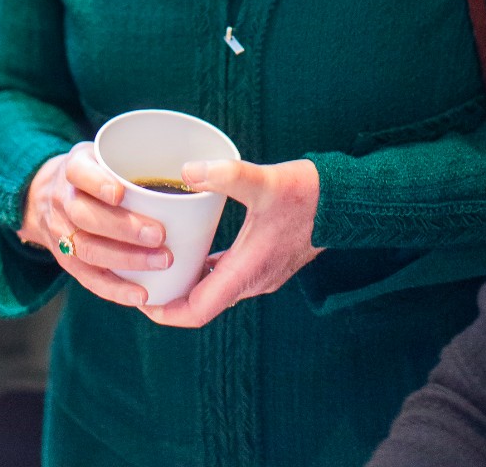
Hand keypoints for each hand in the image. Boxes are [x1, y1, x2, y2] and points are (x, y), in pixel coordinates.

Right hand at [19, 143, 172, 307]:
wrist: (45, 197)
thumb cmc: (92, 175)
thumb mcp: (102, 155)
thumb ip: (129, 162)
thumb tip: (189, 172)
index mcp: (73, 168)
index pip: (78, 173)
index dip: (97, 183)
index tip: (121, 193)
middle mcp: (63, 201)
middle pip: (85, 216)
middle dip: (124, 228)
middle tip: (160, 234)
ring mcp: (61, 234)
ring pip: (89, 250)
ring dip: (127, 259)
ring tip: (162, 261)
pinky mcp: (67, 261)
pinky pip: (89, 279)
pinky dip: (116, 289)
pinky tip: (142, 294)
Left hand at [141, 157, 321, 328]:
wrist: (344, 203)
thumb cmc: (307, 194)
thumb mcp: (263, 181)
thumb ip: (224, 175)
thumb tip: (185, 172)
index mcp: (247, 273)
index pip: (199, 311)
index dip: (166, 312)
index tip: (140, 301)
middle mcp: (253, 282)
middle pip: (202, 304)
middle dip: (170, 298)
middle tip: (140, 277)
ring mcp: (261, 275)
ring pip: (216, 291)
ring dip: (189, 284)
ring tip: (160, 264)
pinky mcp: (266, 263)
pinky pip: (228, 276)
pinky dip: (208, 271)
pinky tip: (195, 250)